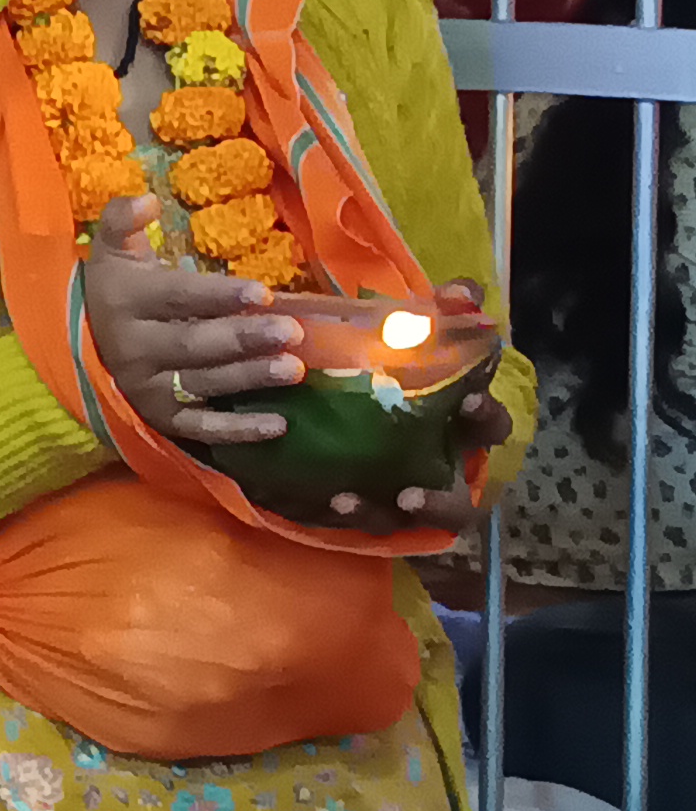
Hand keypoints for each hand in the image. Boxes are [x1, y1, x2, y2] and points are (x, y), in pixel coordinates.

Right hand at [79, 198, 302, 446]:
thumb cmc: (113, 291)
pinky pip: (199, 428)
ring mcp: (148, 387)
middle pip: (194, 343)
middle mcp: (135, 348)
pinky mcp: (161, 418)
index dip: (219, 296)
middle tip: (291, 332)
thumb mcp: (112, 252)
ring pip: (202, 383)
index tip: (263, 293)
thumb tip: (145, 199)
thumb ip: (122, 220)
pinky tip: (279, 425)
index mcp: (126, 302)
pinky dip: (238, 431)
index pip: (177, 297)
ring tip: (293, 370)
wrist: (79, 345)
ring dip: (249, 378)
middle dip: (244, 338)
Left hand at [296, 277, 511, 538]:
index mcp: (457, 419)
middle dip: (457, 476)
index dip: (486, 408)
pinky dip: (364, 512)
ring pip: (440, 510)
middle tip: (430, 469)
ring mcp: (419, 490)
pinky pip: (378, 521)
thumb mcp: (400, 339)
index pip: (488, 416)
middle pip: (472, 475)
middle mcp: (448, 457)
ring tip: (402, 498)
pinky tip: (340, 499)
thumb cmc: (380, 378)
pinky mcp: (378, 510)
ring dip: (426, 506)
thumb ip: (434, 313)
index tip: (470, 395)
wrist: (320, 417)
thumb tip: (462, 289)